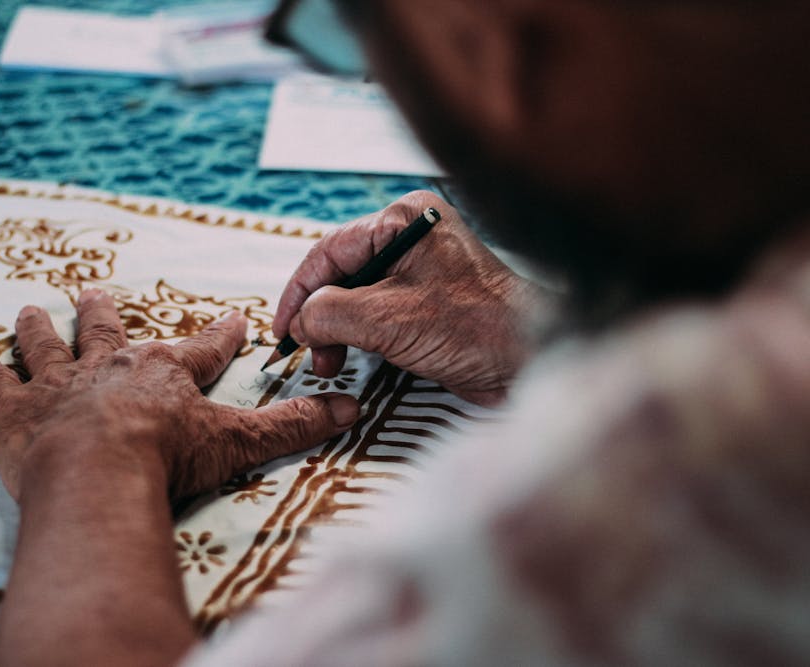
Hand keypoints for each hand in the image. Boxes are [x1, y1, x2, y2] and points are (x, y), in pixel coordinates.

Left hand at [0, 289, 360, 501]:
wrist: (100, 473)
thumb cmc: (170, 455)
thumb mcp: (240, 443)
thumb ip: (293, 426)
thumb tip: (352, 409)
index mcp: (165, 373)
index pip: (203, 348)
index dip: (220, 335)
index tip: (233, 318)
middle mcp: (110, 367)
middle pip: (108, 333)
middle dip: (104, 314)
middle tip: (95, 293)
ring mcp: (59, 385)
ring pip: (47, 346)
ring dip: (39, 329)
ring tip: (28, 309)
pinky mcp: (15, 412)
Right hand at [272, 191, 541, 403]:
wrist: (531, 360)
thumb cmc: (474, 327)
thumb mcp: (387, 318)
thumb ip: (330, 314)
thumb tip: (300, 323)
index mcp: (404, 219)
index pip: (330, 251)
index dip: (298, 293)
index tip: (282, 330)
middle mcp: (412, 236)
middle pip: (342, 274)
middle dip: (319, 316)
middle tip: (309, 353)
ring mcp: (422, 269)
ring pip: (357, 297)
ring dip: (337, 332)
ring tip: (331, 363)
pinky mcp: (429, 301)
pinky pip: (379, 313)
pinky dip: (360, 337)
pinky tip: (353, 359)